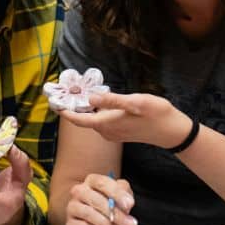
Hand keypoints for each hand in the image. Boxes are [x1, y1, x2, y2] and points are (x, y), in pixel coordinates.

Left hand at [59, 92, 191, 148]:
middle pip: (84, 120)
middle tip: (64, 92)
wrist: (172, 132)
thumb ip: (112, 101)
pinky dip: (95, 112)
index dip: (65, 112)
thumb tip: (90, 98)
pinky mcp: (120, 131)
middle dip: (73, 108)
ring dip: (84, 110)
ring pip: (93, 120)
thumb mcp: (136, 103)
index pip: (79, 119)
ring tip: (76, 94)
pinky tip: (98, 102)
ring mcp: (113, 133)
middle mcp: (107, 131)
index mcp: (107, 124)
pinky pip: (101, 122)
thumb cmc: (156, 114)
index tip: (53, 103)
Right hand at [65, 173, 136, 224]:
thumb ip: (125, 194)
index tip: (130, 204)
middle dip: (117, 214)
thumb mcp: (118, 197)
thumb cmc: (106, 207)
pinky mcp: (71, 224)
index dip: (117, 193)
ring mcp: (73, 207)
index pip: (103, 183)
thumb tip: (128, 203)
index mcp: (93, 180)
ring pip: (91, 215)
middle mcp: (80, 191)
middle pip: (98, 200)